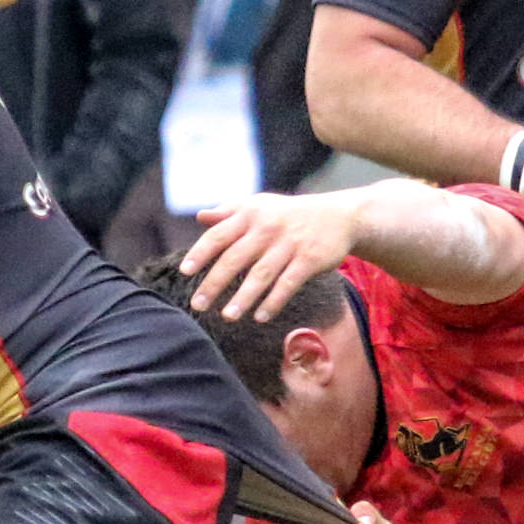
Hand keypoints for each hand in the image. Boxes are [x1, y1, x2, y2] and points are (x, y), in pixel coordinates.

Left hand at [175, 191, 357, 321]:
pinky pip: (288, 284)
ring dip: (243, 298)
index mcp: (250, 215)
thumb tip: (199, 217)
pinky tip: (260, 317)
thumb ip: (229, 211)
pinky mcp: (310, 260)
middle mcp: (267, 228)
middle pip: (235, 258)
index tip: (184, 272)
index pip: (218, 235)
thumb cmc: (289, 214)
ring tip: (227, 317)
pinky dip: (274, 301)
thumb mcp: (259, 206)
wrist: (338, 215)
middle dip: (214, 283)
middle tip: (197, 305)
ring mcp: (289, 244)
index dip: (200, 254)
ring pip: (261, 274)